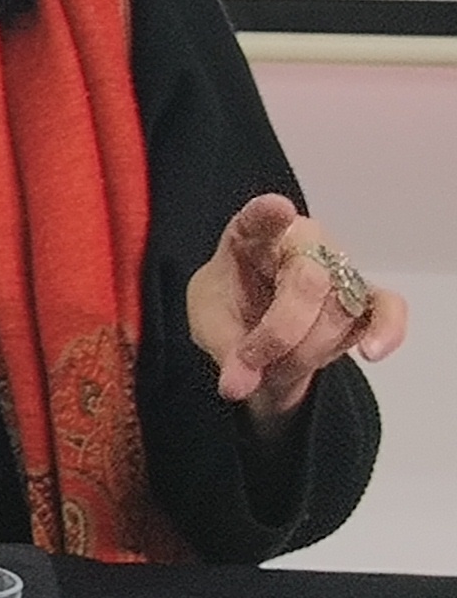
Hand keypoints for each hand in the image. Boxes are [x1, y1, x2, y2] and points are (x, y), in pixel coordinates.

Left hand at [189, 194, 407, 423]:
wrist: (260, 335)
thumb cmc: (231, 310)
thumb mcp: (210, 326)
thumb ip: (225, 353)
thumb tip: (238, 388)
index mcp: (252, 236)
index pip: (260, 218)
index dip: (269, 214)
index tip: (277, 209)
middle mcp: (301, 242)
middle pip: (307, 281)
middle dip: (281, 332)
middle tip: (253, 360)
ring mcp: (338, 267)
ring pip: (338, 309)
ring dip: (308, 349)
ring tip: (278, 364)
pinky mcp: (364, 298)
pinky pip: (387, 309)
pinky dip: (387, 330)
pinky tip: (372, 351)